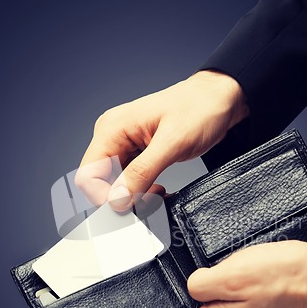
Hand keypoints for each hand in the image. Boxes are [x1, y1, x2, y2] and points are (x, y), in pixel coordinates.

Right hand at [75, 71, 248, 209]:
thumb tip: (117, 199)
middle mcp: (112, 137)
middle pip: (99, 183)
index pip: (88, 174)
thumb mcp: (172, 143)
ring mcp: (123, 146)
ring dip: (134, 196)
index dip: (104, 197)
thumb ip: (142, 172)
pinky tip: (158, 190)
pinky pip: (129, 180)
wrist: (218, 100)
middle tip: (151, 199)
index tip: (129, 207)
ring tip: (159, 193)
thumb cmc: (200, 109)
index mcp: (112, 129)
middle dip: (122, 198)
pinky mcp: (136, 154)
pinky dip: (142, 191)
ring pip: (115, 185)